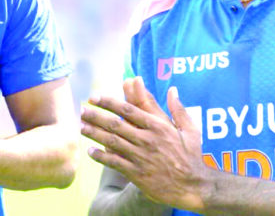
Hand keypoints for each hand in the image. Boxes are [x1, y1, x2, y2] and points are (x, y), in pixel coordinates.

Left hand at [81, 77, 206, 211]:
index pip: (128, 110)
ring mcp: (141, 157)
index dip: (109, 102)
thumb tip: (173, 89)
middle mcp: (147, 140)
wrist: (193, 187)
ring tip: (81, 127)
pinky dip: (101, 156)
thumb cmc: (192, 156)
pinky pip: (114, 163)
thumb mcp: (190, 130)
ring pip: (112, 142)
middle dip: (96, 116)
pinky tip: (90, 151)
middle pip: (115, 124)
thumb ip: (178, 109)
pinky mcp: (137, 174)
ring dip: (94, 133)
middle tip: (82, 110)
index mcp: (158, 126)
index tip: (95, 96)